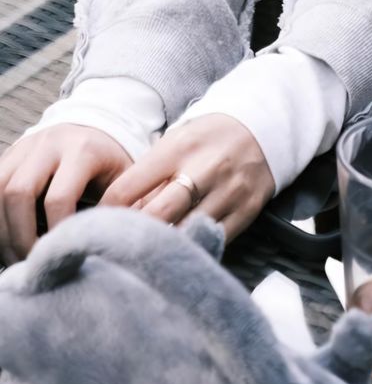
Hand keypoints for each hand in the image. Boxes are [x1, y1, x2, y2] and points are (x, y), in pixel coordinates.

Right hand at [0, 126, 131, 264]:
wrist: (95, 131)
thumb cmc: (112, 166)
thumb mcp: (127, 181)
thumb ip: (124, 209)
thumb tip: (110, 248)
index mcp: (83, 150)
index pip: (58, 197)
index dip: (56, 233)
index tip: (63, 257)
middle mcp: (49, 144)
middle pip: (19, 192)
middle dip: (20, 236)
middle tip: (32, 264)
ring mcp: (25, 147)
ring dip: (2, 229)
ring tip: (16, 256)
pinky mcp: (9, 154)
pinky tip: (7, 239)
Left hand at [100, 115, 275, 242]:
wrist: (263, 128)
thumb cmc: (208, 137)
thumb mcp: (176, 141)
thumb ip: (150, 175)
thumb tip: (120, 216)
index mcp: (178, 147)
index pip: (130, 186)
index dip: (107, 210)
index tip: (95, 223)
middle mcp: (203, 169)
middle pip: (157, 215)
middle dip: (133, 234)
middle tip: (116, 247)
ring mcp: (227, 192)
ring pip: (186, 232)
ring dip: (163, 246)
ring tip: (145, 255)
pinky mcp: (246, 211)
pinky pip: (213, 240)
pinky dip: (193, 248)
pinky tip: (179, 253)